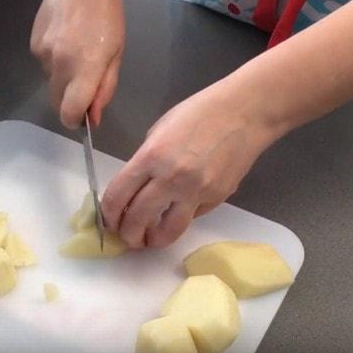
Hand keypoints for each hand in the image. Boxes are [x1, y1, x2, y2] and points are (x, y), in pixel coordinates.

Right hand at [30, 0, 124, 128]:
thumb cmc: (107, 13)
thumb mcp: (116, 52)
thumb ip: (104, 87)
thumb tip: (93, 115)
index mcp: (85, 68)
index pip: (70, 112)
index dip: (75, 120)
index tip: (83, 117)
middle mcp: (60, 65)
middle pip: (57, 102)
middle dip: (70, 101)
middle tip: (86, 82)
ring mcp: (43, 54)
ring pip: (51, 82)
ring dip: (63, 78)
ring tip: (77, 50)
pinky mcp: (33, 44)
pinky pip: (44, 65)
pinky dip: (54, 61)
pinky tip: (65, 39)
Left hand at [101, 79, 282, 247]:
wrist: (244, 113)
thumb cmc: (200, 112)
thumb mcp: (160, 130)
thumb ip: (145, 160)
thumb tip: (136, 188)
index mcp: (151, 156)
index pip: (118, 195)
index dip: (108, 214)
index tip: (109, 219)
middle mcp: (171, 178)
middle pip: (137, 218)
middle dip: (127, 233)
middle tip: (126, 235)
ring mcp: (196, 192)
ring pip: (167, 231)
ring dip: (152, 240)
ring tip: (147, 241)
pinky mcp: (216, 199)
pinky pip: (191, 217)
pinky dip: (180, 219)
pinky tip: (176, 214)